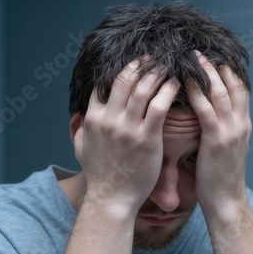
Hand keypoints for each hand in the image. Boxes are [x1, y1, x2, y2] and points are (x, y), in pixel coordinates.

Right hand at [74, 58, 179, 216]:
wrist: (113, 198)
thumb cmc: (100, 174)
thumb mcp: (81, 148)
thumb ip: (78, 128)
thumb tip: (76, 114)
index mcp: (93, 118)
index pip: (103, 83)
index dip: (118, 68)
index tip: (132, 60)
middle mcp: (109, 120)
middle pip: (124, 80)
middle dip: (139, 63)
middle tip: (153, 55)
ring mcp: (128, 129)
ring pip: (143, 89)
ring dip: (156, 72)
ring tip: (167, 64)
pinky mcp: (147, 139)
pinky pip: (160, 107)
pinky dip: (168, 90)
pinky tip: (176, 83)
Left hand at [186, 51, 251, 219]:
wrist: (226, 202)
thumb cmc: (218, 178)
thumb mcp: (223, 148)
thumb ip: (218, 128)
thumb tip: (204, 113)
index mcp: (242, 124)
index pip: (239, 88)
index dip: (227, 69)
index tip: (213, 54)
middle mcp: (240, 124)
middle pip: (233, 84)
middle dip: (217, 64)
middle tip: (199, 48)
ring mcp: (231, 131)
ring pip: (221, 92)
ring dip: (206, 71)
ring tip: (192, 56)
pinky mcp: (217, 140)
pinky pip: (206, 110)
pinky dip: (196, 92)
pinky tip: (184, 81)